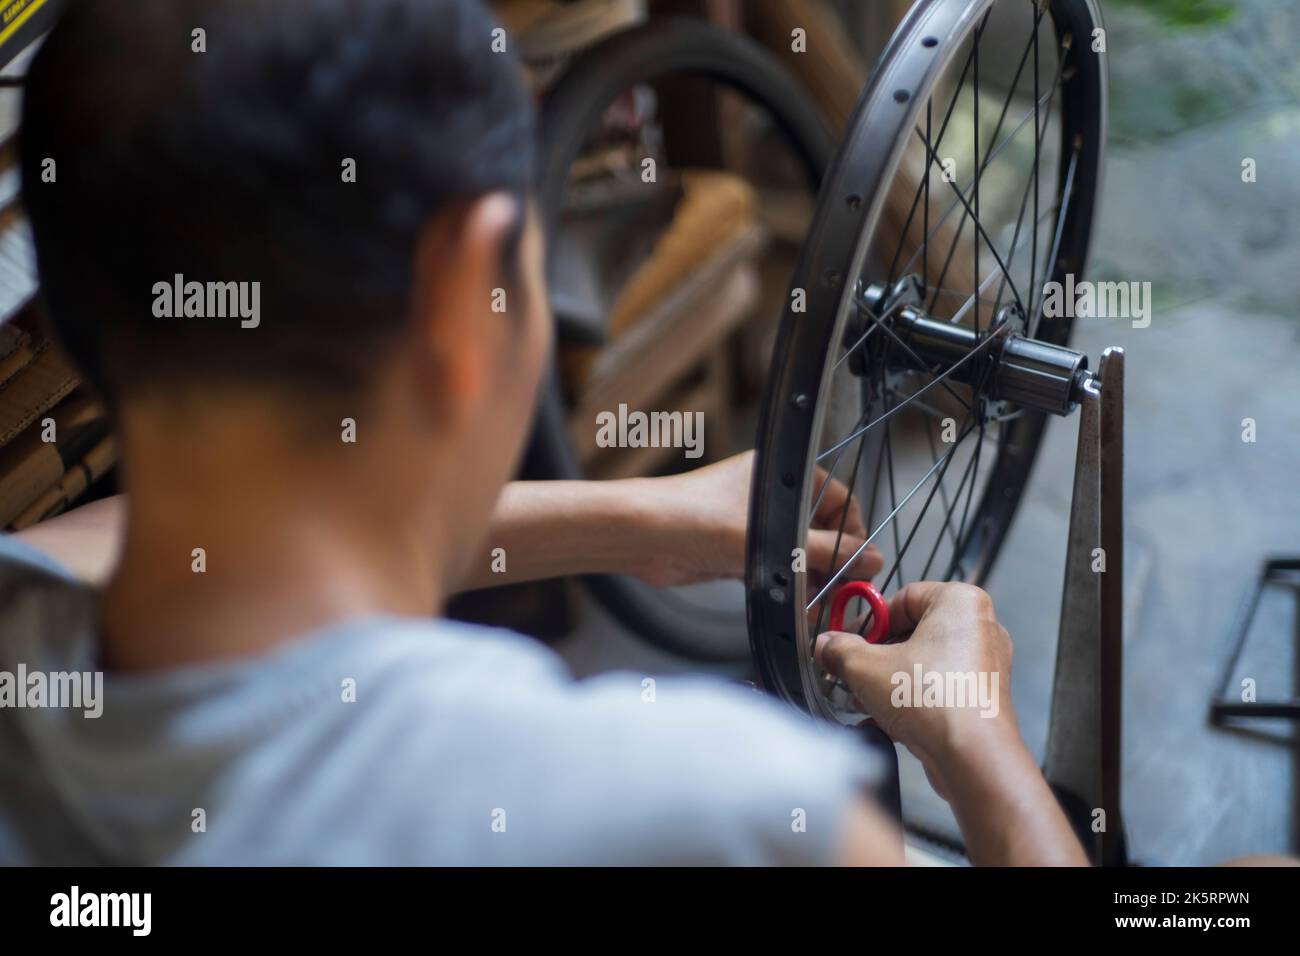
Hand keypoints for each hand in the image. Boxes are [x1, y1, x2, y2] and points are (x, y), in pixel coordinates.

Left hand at [630, 450, 882, 588]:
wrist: (643, 536)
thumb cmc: (697, 517)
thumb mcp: (773, 536)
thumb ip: (824, 550)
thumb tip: (869, 560)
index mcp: (782, 474)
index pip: (839, 500)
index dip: (854, 532)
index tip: (862, 563)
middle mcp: (769, 496)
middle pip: (819, 530)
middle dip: (832, 562)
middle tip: (843, 591)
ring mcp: (752, 524)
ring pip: (796, 553)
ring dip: (808, 579)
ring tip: (820, 604)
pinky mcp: (735, 552)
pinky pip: (773, 570)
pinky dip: (784, 587)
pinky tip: (794, 606)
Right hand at [815, 581, 1017, 798]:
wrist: (971, 756)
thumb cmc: (930, 698)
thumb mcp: (866, 668)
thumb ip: (841, 650)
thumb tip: (826, 645)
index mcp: (960, 602)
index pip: (904, 597)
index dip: (870, 620)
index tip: (848, 640)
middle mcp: (979, 628)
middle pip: (913, 632)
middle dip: (877, 655)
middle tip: (852, 672)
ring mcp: (984, 664)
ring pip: (924, 663)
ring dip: (888, 680)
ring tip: (863, 700)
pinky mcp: (982, 697)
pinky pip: (938, 687)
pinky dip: (910, 699)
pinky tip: (883, 720)